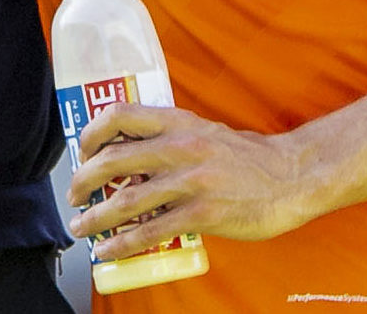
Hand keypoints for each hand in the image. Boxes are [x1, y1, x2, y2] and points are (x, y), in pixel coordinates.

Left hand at [67, 103, 311, 260]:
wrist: (292, 177)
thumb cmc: (247, 157)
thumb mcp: (204, 131)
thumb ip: (170, 138)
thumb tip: (131, 155)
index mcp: (178, 121)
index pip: (119, 115)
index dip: (92, 133)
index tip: (82, 151)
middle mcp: (180, 147)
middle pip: (113, 160)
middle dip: (84, 180)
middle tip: (74, 195)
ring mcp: (191, 181)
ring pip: (127, 199)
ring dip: (96, 217)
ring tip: (82, 227)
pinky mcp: (203, 214)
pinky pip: (152, 230)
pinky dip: (124, 242)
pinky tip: (110, 250)